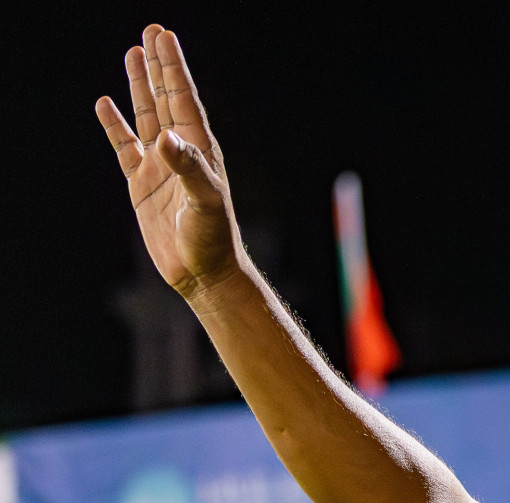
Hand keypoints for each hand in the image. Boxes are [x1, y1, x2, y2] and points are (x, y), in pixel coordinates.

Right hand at [95, 26, 243, 299]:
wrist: (203, 273)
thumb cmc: (213, 239)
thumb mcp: (205, 202)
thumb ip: (188, 169)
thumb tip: (165, 138)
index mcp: (200, 151)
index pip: (184, 99)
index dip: (173, 67)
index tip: (164, 36)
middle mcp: (180, 153)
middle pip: (166, 98)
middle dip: (159, 66)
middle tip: (152, 31)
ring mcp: (160, 168)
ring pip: (146, 116)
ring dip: (138, 86)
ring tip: (133, 54)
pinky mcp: (142, 186)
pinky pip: (125, 147)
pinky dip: (115, 126)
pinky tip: (105, 105)